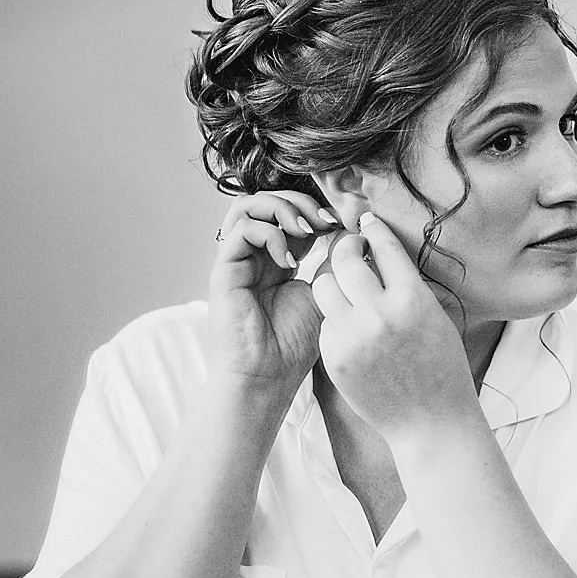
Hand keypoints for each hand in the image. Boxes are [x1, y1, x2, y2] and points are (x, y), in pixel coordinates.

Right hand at [209, 191, 342, 389]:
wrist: (268, 378)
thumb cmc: (294, 344)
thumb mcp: (326, 296)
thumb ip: (334, 263)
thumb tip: (352, 232)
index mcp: (279, 259)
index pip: (291, 213)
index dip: (317, 209)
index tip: (344, 223)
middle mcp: (255, 255)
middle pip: (267, 200)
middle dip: (301, 202)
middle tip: (327, 220)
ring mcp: (238, 261)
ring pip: (248, 205)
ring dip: (283, 209)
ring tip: (308, 231)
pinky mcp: (224, 271)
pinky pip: (241, 230)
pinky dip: (270, 235)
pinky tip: (289, 260)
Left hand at [310, 213, 479, 438]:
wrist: (430, 420)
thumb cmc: (441, 369)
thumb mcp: (435, 319)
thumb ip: (406, 288)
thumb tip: (380, 255)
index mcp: (413, 300)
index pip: (385, 247)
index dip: (373, 229)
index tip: (366, 222)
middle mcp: (380, 314)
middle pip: (346, 260)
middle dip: (346, 248)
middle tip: (349, 248)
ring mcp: (353, 337)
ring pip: (323, 287)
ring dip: (332, 280)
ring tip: (342, 286)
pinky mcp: (334, 358)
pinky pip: (325, 323)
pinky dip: (335, 320)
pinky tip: (350, 328)